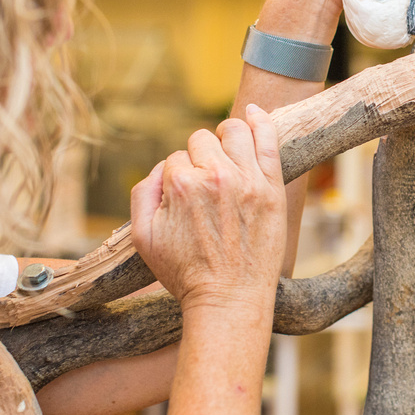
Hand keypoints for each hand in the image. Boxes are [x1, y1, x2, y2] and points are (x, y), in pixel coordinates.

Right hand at [130, 104, 286, 312]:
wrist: (229, 300)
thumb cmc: (186, 273)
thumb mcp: (143, 237)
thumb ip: (142, 193)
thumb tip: (162, 167)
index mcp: (180, 184)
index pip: (177, 158)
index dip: (181, 177)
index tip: (189, 200)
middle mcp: (215, 176)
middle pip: (203, 140)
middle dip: (201, 157)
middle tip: (208, 186)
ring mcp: (248, 179)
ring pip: (234, 131)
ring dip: (227, 136)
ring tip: (228, 152)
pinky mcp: (272, 187)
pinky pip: (269, 139)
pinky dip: (260, 120)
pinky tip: (255, 113)